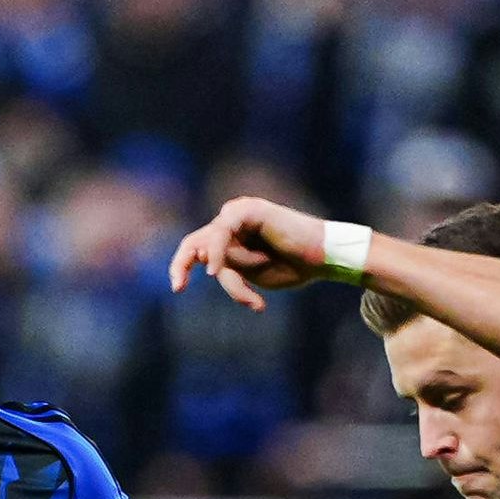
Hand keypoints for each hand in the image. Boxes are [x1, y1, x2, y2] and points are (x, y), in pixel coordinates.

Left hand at [169, 197, 332, 312]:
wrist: (322, 257)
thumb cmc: (292, 266)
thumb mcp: (252, 274)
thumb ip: (228, 266)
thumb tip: (203, 257)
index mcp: (232, 235)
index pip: (196, 248)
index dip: (182, 266)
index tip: (177, 289)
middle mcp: (231, 220)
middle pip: (196, 243)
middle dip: (182, 264)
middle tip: (177, 288)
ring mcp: (238, 212)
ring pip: (215, 247)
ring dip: (235, 272)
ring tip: (257, 284)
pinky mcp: (247, 210)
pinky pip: (222, 234)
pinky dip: (220, 254)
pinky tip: (217, 271)